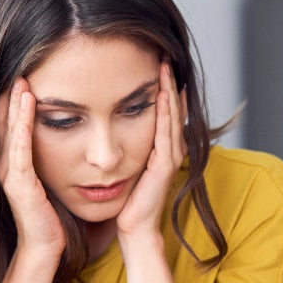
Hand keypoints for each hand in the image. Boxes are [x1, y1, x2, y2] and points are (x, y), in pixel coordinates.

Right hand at [0, 78, 65, 256]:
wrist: (45, 245)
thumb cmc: (50, 214)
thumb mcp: (48, 178)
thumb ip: (47, 158)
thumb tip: (63, 137)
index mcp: (13, 162)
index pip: (10, 125)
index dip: (12, 101)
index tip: (23, 76)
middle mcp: (6, 164)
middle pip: (4, 122)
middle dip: (10, 96)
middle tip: (18, 69)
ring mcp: (10, 173)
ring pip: (11, 131)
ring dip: (15, 105)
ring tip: (21, 81)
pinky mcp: (20, 183)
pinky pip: (20, 148)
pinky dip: (23, 125)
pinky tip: (28, 106)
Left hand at [116, 62, 186, 238]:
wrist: (132, 228)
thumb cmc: (126, 200)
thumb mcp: (126, 165)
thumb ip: (125, 146)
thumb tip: (110, 125)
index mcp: (159, 147)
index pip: (164, 110)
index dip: (162, 86)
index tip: (155, 62)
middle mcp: (169, 149)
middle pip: (171, 108)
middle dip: (168, 81)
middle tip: (164, 54)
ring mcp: (169, 157)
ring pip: (170, 116)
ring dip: (168, 90)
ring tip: (165, 65)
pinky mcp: (165, 166)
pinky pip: (165, 133)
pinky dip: (165, 112)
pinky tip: (162, 94)